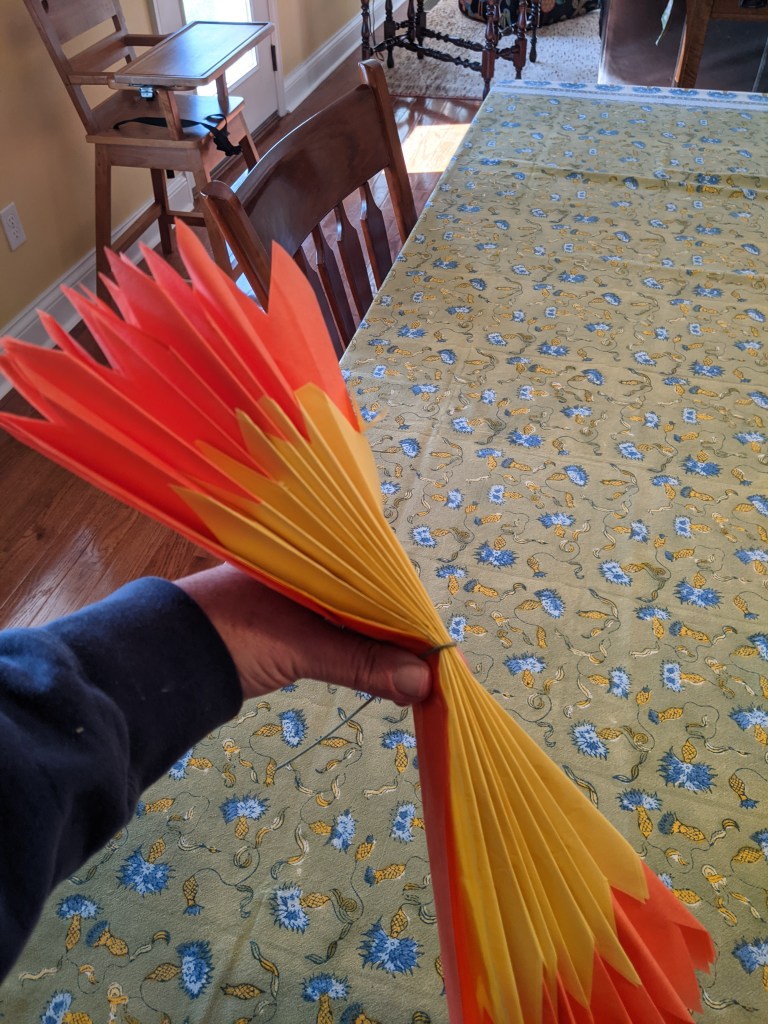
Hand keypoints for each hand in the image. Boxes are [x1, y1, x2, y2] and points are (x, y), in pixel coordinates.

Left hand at [175, 564, 430, 704]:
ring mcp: (297, 596)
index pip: (377, 572)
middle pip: (371, 596)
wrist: (165, 661)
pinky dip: (359, 650)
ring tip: (421, 671)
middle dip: (403, 628)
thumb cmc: (228, 635)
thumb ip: (359, 661)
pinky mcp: (287, 623)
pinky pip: (337, 632)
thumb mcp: (300, 646)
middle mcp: (308, 567)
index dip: (410, 607)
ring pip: (355, 616)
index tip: (442, 643)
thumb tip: (422, 682)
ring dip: (383, 643)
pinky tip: (383, 669)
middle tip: (440, 664)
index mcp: (310, 551)